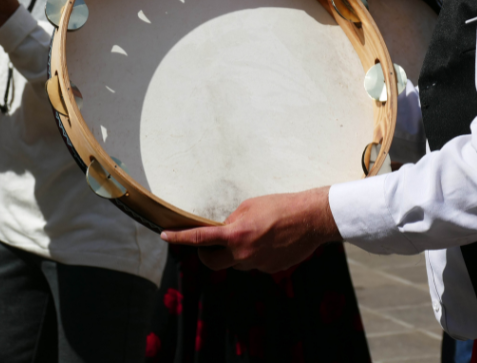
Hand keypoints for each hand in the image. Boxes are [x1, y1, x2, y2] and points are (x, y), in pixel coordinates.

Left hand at [161, 187, 341, 272]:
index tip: (165, 236)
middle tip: (210, 246)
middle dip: (208, 255)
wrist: (311, 219)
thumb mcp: (249, 206)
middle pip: (213, 262)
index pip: (200, 238)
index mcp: (235, 235)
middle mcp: (243, 254)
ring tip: (255, 234)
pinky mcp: (271, 269)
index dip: (180, 238)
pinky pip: (255, 264)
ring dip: (237, 252)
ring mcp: (257, 265)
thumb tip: (224, 230)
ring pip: (236, 263)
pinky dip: (257, 254)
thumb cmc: (281, 207)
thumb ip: (232, 220)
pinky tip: (271, 241)